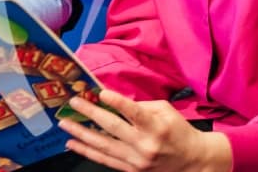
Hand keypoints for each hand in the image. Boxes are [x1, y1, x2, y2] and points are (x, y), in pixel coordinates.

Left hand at [58, 89, 232, 171]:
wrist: (192, 161)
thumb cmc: (177, 130)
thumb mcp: (165, 110)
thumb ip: (140, 105)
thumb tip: (113, 100)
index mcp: (156, 126)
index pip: (134, 113)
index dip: (117, 102)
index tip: (100, 93)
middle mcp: (145, 144)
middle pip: (112, 128)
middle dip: (90, 114)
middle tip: (73, 103)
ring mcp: (136, 160)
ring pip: (103, 146)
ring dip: (81, 134)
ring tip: (65, 124)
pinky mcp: (131, 170)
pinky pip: (104, 160)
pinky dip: (87, 151)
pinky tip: (73, 144)